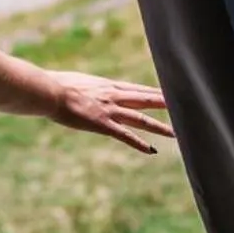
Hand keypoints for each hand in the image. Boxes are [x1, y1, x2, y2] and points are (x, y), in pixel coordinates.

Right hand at [42, 70, 174, 154]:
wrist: (50, 91)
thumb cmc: (56, 85)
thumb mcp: (77, 82)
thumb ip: (87, 87)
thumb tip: (83, 88)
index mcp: (107, 86)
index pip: (137, 89)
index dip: (154, 92)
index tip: (169, 93)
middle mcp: (113, 96)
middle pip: (145, 100)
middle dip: (165, 104)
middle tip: (184, 106)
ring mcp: (109, 110)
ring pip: (141, 119)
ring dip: (159, 126)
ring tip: (176, 133)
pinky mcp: (103, 124)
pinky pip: (125, 135)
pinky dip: (140, 143)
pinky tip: (151, 150)